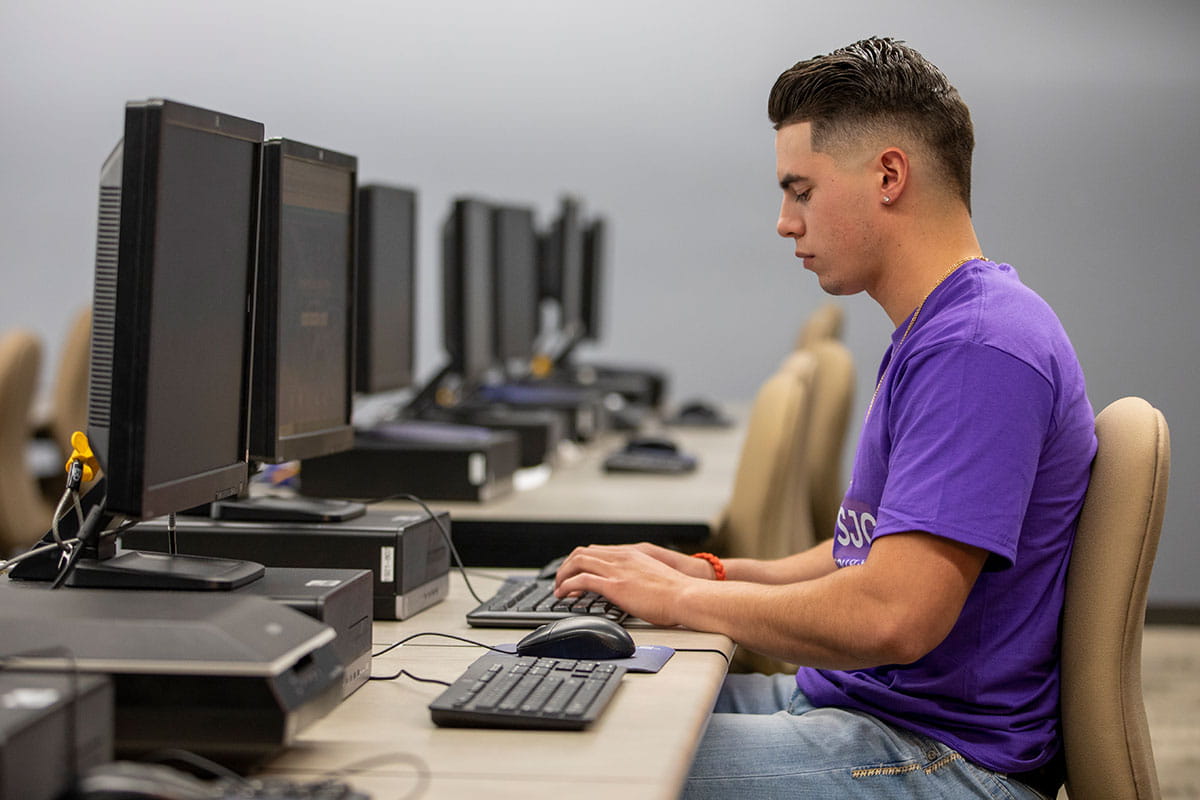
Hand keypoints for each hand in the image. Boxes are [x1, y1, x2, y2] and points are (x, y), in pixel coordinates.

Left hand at [553, 543, 703, 626]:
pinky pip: (581, 580)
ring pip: (577, 562)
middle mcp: (621, 558)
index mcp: (631, 554)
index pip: (597, 550)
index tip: (575, 571)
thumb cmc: (677, 592)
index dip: (581, 560)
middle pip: (583, 553)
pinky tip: (564, 595)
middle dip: (567, 566)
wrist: (686, 595)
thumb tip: (631, 589)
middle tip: (561, 580)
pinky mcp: (614, 586)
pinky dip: (567, 585)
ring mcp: (617, 570)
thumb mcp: (654, 577)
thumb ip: (639, 577)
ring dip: (563, 575)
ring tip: (559, 589)